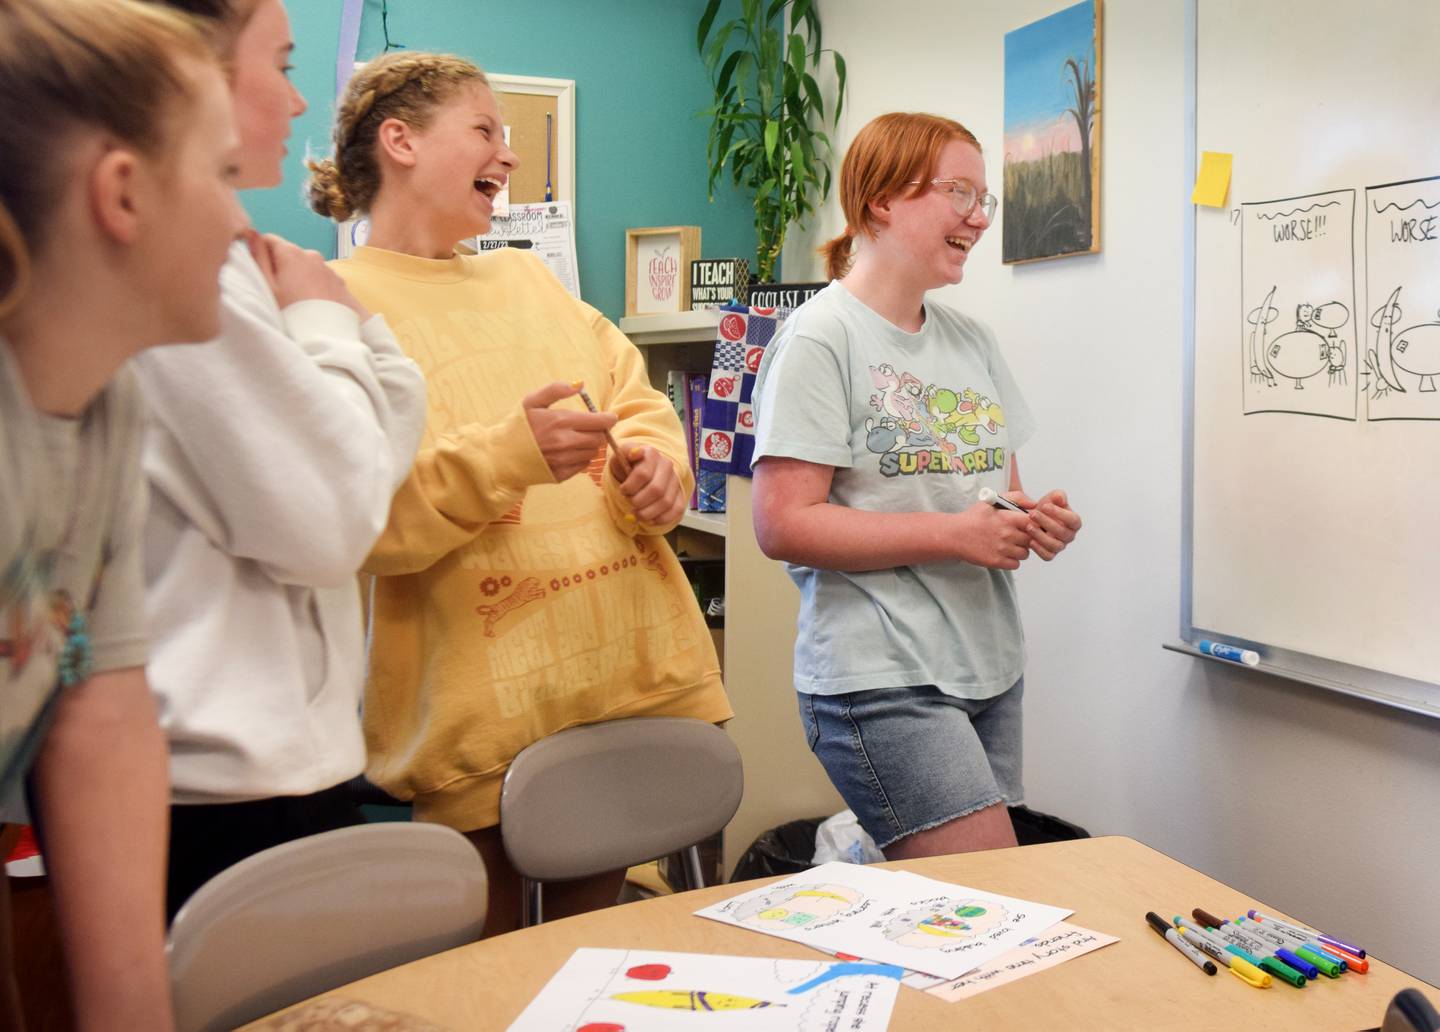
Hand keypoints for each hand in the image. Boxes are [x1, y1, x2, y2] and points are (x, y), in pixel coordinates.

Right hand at [244, 231, 369, 317]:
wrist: (328, 338)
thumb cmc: (292, 313)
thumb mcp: (267, 286)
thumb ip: (257, 257)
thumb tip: (251, 234)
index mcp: (291, 253)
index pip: (269, 240)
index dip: (260, 254)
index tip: (260, 274)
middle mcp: (313, 256)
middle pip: (290, 255)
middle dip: (282, 268)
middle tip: (278, 293)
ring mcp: (330, 270)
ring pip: (307, 269)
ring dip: (300, 279)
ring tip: (297, 303)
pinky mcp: (341, 285)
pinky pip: (323, 281)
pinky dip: (317, 289)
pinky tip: (314, 307)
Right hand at [523, 381, 616, 481]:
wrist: (501, 455)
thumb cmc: (517, 426)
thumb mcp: (532, 401)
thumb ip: (556, 389)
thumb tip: (579, 384)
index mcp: (560, 421)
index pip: (599, 422)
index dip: (608, 419)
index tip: (609, 417)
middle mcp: (565, 443)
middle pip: (599, 438)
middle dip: (598, 432)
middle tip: (589, 428)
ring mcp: (564, 460)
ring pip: (593, 452)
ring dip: (589, 445)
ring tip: (576, 439)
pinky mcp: (561, 474)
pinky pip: (583, 466)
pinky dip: (581, 458)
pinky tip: (568, 452)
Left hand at [612, 445, 685, 525]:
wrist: (639, 469)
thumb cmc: (628, 464)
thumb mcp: (620, 456)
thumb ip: (624, 453)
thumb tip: (635, 453)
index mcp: (651, 454)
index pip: (643, 474)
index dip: (630, 487)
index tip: (622, 490)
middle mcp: (666, 465)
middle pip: (656, 490)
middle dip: (638, 502)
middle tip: (630, 503)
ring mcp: (675, 480)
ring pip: (666, 502)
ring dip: (648, 513)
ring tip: (637, 514)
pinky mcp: (680, 494)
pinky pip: (677, 510)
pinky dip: (662, 519)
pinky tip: (650, 519)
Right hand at [954, 501, 1031, 568]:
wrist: (954, 535)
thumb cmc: (974, 518)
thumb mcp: (993, 500)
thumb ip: (1016, 497)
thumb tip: (1034, 504)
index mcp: (1007, 518)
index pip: (1033, 523)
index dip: (1032, 524)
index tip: (1026, 525)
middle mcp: (1007, 534)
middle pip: (1031, 539)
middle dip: (1026, 538)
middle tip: (1016, 536)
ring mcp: (1002, 549)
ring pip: (1025, 554)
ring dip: (1020, 550)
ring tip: (1009, 545)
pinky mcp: (996, 562)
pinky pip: (1016, 564)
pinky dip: (1012, 561)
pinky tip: (1004, 554)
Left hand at [1016, 489, 1081, 560]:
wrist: (1034, 519)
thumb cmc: (1046, 509)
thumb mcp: (1052, 498)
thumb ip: (1057, 496)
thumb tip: (1060, 498)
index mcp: (1074, 522)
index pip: (1073, 520)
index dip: (1060, 513)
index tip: (1045, 506)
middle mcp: (1069, 535)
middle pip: (1062, 533)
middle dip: (1046, 522)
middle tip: (1032, 514)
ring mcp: (1060, 546)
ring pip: (1054, 545)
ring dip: (1040, 536)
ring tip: (1029, 526)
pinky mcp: (1050, 554)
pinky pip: (1047, 556)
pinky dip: (1039, 550)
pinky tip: (1030, 541)